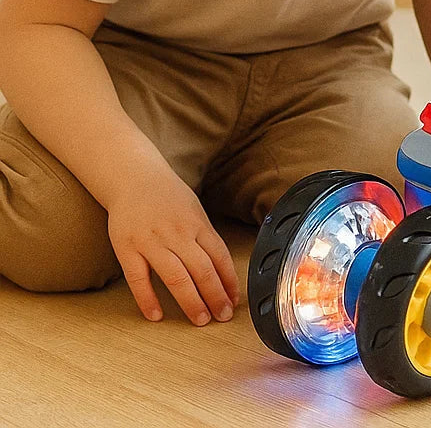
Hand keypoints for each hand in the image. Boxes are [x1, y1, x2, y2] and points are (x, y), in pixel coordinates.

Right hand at [105, 161, 239, 325]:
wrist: (134, 178)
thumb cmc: (168, 197)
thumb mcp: (194, 211)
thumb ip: (205, 237)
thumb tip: (222, 269)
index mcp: (197, 224)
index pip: (219, 256)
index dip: (229, 280)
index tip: (235, 300)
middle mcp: (177, 233)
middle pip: (202, 269)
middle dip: (215, 296)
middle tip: (223, 317)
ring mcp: (151, 241)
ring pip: (175, 277)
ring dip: (191, 301)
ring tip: (200, 320)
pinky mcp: (127, 248)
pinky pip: (138, 278)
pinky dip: (148, 299)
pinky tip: (156, 316)